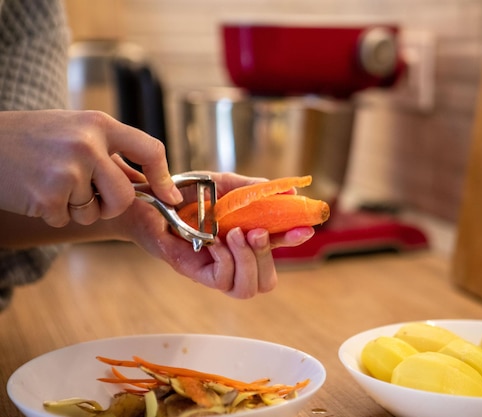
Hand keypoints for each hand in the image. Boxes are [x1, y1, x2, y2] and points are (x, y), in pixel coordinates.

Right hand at [0, 110, 181, 226]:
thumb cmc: (31, 139)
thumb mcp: (74, 130)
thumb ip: (109, 153)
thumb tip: (149, 183)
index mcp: (99, 124)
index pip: (150, 149)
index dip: (164, 178)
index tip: (170, 197)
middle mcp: (87, 144)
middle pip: (125, 195)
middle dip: (111, 205)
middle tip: (89, 197)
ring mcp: (67, 170)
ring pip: (95, 211)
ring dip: (78, 209)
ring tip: (52, 184)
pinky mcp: (48, 195)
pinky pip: (66, 220)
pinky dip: (53, 214)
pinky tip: (36, 192)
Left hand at [118, 172, 314, 297]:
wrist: (148, 196)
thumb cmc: (184, 191)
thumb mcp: (224, 184)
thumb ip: (255, 190)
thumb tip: (290, 192)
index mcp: (245, 237)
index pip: (277, 248)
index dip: (293, 241)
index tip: (305, 229)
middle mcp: (234, 258)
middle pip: (267, 281)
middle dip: (268, 257)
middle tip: (257, 232)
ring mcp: (215, 269)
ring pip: (247, 288)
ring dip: (248, 261)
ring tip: (235, 235)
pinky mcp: (195, 272)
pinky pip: (222, 279)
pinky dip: (225, 259)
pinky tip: (215, 241)